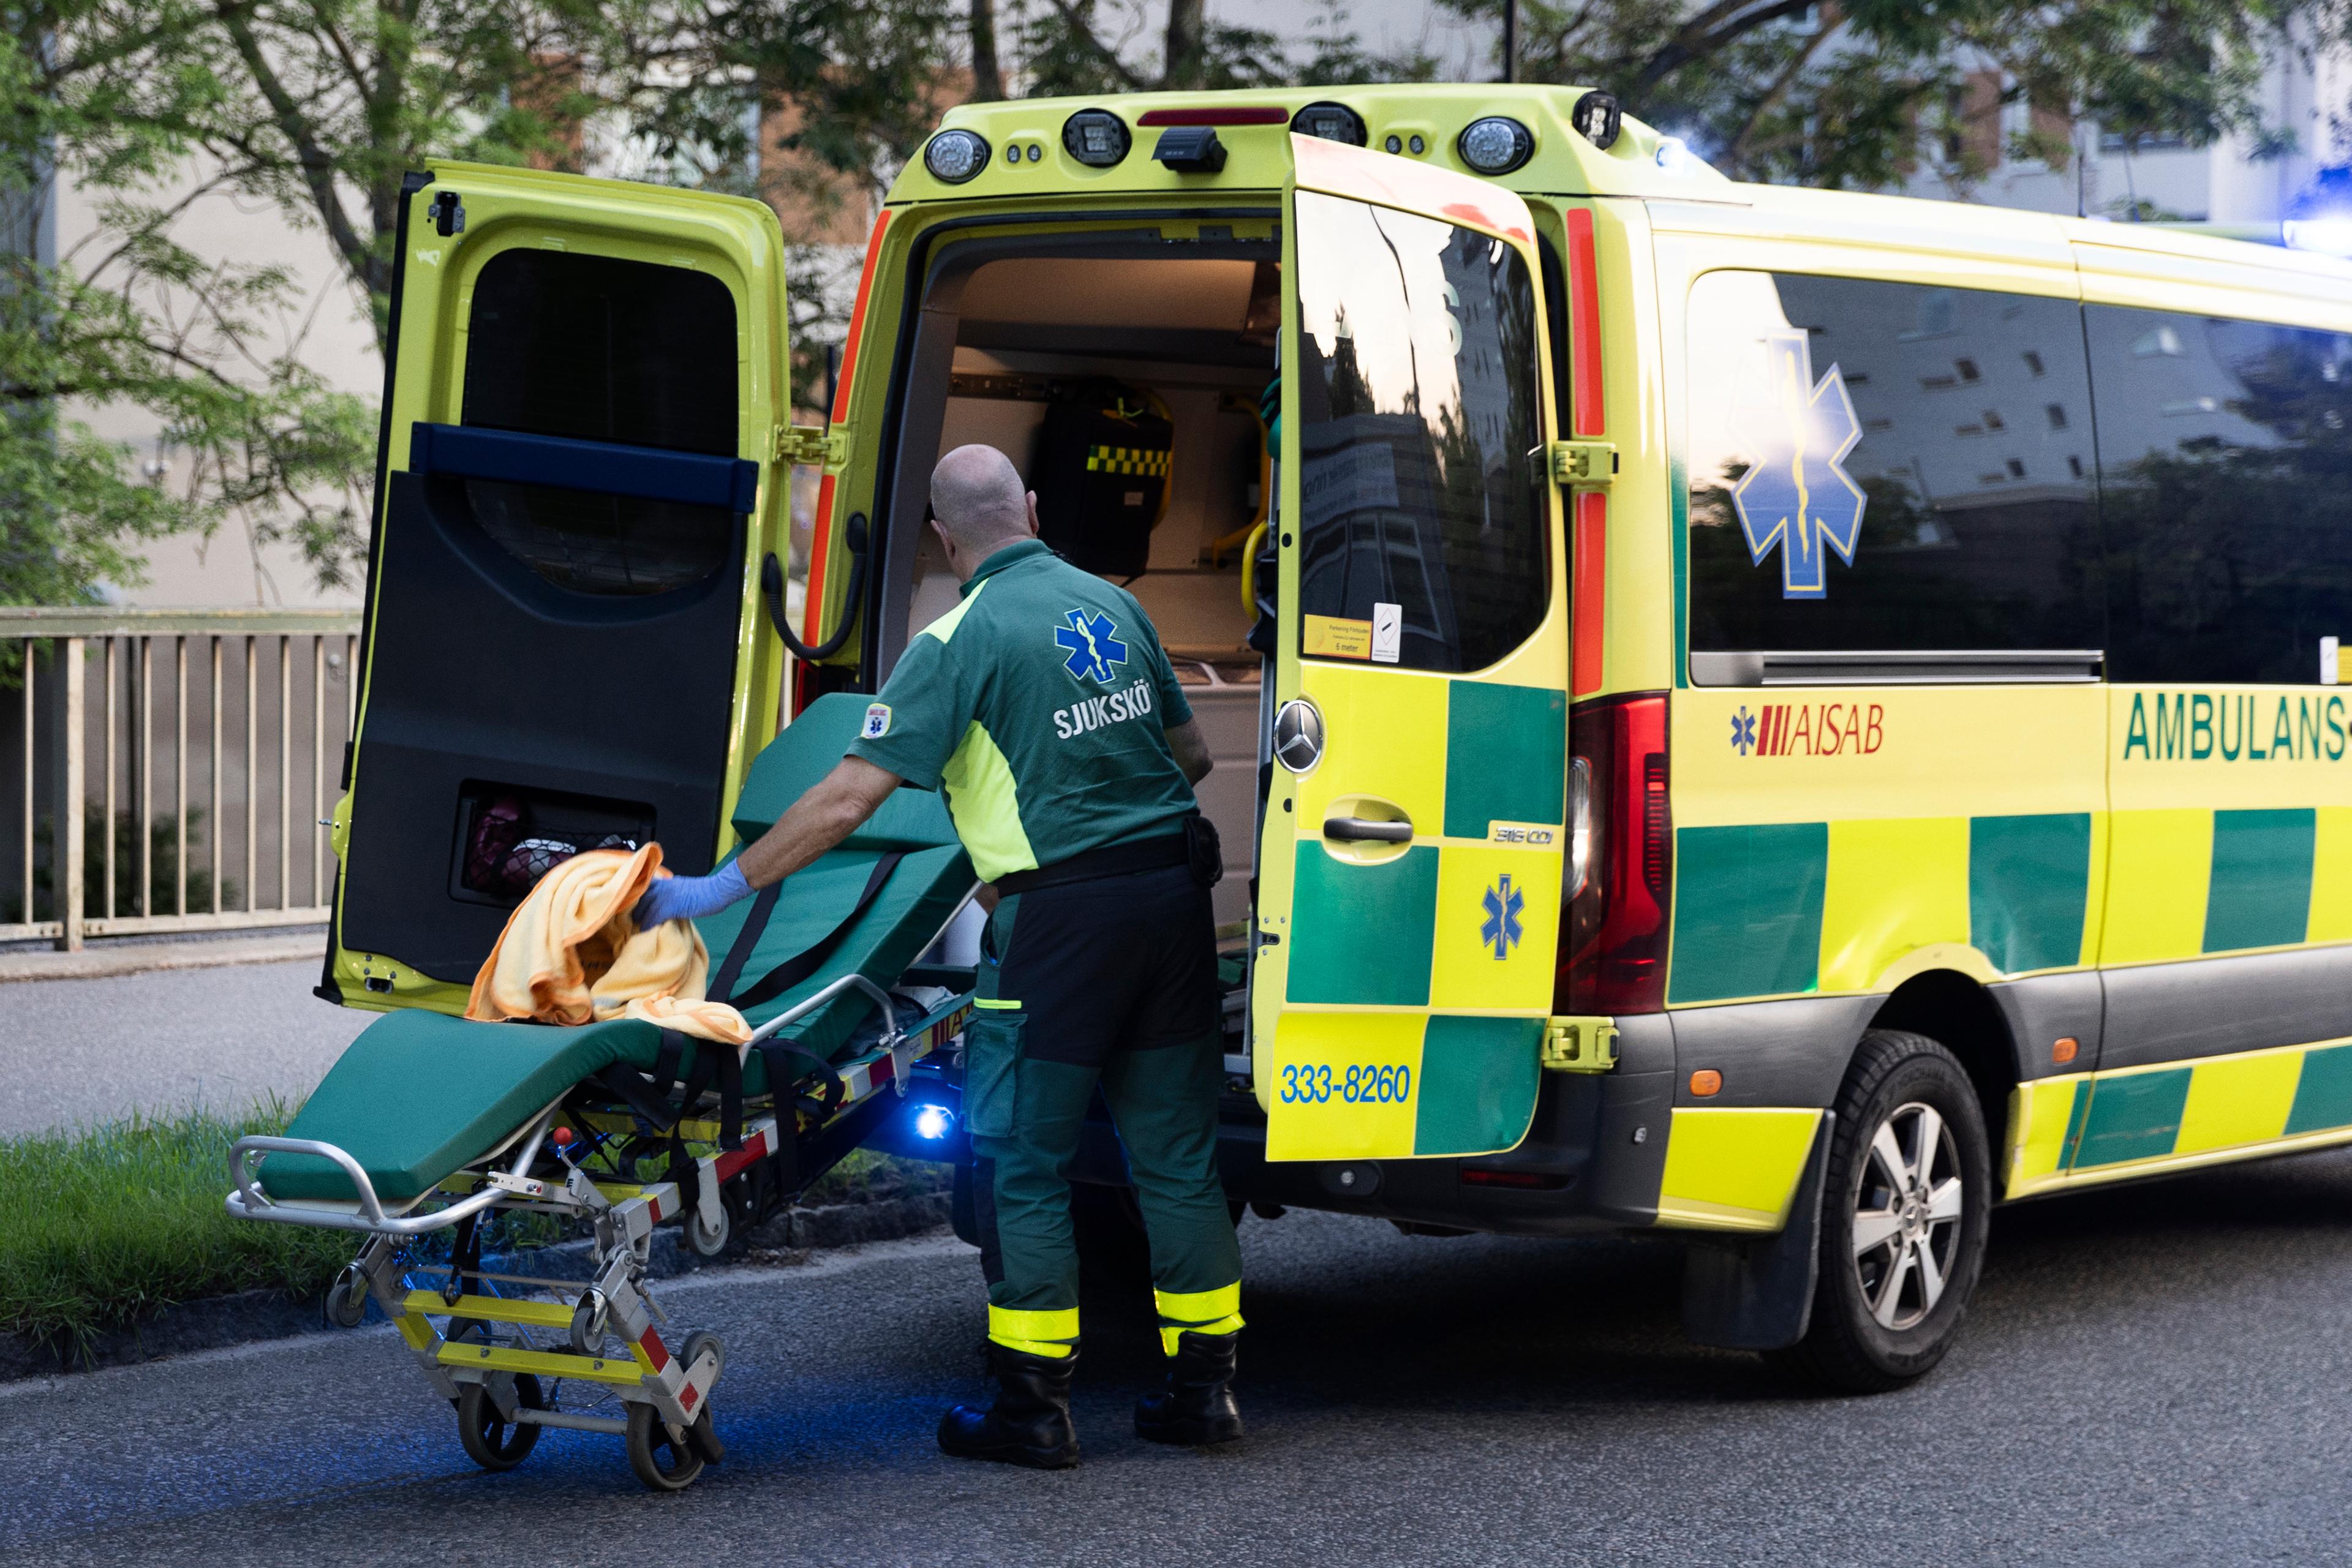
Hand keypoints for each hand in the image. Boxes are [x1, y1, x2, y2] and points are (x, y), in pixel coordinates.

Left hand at [632, 860, 752, 926]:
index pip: (640, 888)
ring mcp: (665, 894)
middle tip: (630, 922)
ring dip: (639, 919)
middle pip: (638, 898)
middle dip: (633, 911)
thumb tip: (658, 907)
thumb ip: (668, 894)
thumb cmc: (703, 893)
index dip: (633, 899)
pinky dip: (649, 925)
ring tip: (636, 929)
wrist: (716, 891)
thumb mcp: (681, 889)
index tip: (628, 909)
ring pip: (643, 908)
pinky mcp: (671, 905)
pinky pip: (654, 916)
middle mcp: (661, 886)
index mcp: (663, 882)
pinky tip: (647, 931)